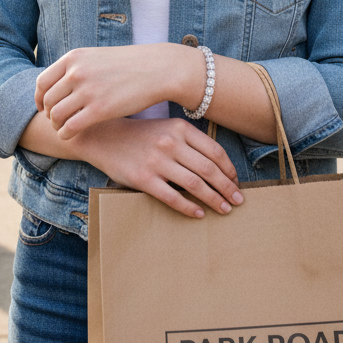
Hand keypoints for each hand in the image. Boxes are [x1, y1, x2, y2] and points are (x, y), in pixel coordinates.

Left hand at [35, 43, 199, 138]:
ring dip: (57, 126)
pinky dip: (65, 134)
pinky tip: (71, 136)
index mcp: (74, 58)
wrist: (157, 68)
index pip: (43, 82)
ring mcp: (87, 91)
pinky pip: (70, 127)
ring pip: (56, 116)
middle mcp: (76, 73)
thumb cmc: (129, 65)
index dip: (40, 98)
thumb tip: (59, 85)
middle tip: (57, 121)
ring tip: (64, 129)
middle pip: (48, 100)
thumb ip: (77, 68)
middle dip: (49, 114)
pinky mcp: (99, 110)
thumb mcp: (97, 57)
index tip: (44, 108)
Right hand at [71, 117, 243, 218]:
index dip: (229, 169)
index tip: (236, 182)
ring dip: (214, 199)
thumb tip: (217, 165)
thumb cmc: (140, 135)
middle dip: (227, 187)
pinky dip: (189, 207)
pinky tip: (199, 214)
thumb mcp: (166, 128)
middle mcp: (170, 143)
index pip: (214, 151)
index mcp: (179, 128)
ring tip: (225, 209)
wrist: (103, 137)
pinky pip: (172, 197)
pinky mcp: (143, 178)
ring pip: (194, 184)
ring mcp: (156, 161)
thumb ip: (189, 141)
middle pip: (209, 169)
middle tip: (239, 200)